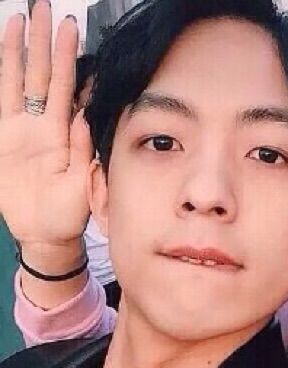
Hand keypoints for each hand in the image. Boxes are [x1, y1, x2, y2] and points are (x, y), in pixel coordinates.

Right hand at [0, 1, 93, 255]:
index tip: (73, 29)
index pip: (67, 87)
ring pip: (19, 80)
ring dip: (20, 50)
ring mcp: (20, 128)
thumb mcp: (85, 180)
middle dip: (44, 41)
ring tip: (21, 18)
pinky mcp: (2, 138)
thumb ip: (84, 148)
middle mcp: (43, 124)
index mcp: (66, 133)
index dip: (68, 58)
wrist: (46, 232)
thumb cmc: (71, 210)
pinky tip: (0, 52)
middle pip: (42, 73)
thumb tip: (84, 114)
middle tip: (46, 7)